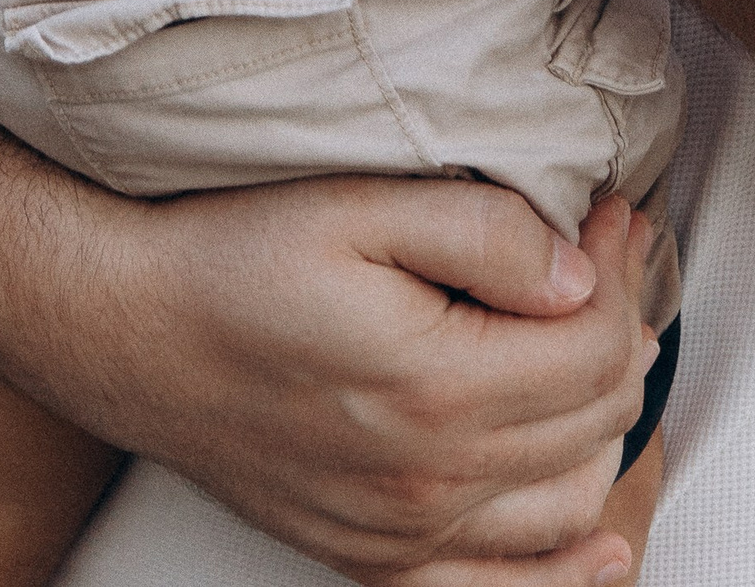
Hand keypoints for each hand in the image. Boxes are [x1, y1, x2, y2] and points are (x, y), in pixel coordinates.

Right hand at [48, 179, 658, 585]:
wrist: (129, 332)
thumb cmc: (234, 260)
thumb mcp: (360, 204)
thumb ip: (484, 232)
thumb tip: (579, 270)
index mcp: (432, 388)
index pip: (593, 345)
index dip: (622, 269)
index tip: (612, 214)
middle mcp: (425, 483)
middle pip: (594, 417)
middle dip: (625, 323)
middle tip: (611, 251)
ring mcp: (398, 535)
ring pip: (569, 502)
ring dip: (607, 422)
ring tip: (596, 340)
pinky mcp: (369, 558)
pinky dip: (560, 572)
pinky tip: (599, 544)